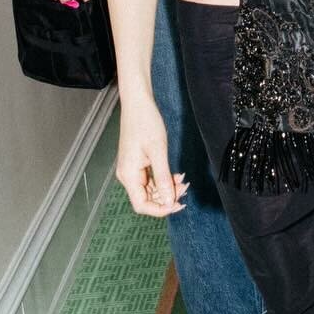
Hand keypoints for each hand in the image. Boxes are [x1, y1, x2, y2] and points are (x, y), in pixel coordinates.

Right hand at [115, 96, 188, 217]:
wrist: (138, 104)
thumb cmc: (146, 123)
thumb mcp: (158, 151)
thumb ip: (163, 178)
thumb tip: (170, 201)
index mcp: (128, 175)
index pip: (141, 205)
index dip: (159, 209)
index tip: (178, 204)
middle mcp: (127, 175)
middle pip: (146, 199)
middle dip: (166, 198)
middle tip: (185, 189)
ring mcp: (132, 170)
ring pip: (150, 190)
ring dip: (167, 189)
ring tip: (183, 181)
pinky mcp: (138, 164)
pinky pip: (151, 180)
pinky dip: (164, 180)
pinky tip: (176, 175)